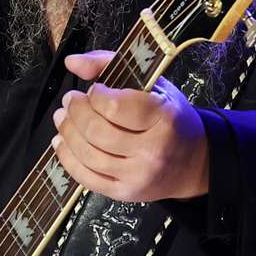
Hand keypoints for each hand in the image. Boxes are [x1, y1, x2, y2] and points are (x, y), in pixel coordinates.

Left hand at [51, 49, 210, 201]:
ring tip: (63, 118)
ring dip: (67, 133)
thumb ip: (111, 65)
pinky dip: (67, 158)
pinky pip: (86, 178)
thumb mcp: (154, 85)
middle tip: (70, 101)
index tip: (92, 90)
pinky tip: (62, 143)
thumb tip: (72, 62)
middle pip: (97, 131)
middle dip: (75, 112)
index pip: (115, 107)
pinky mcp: (125, 193)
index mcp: (163, 118)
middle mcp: (152, 150)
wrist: (193, 163)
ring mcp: (137, 175)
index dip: (95, 96)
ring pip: (87, 155)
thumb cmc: (171, 120)